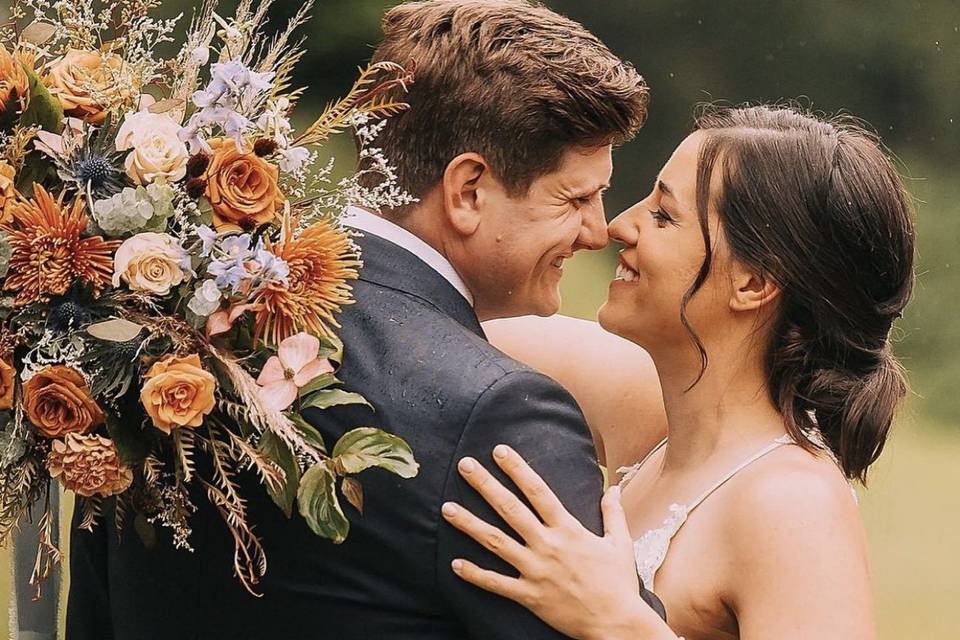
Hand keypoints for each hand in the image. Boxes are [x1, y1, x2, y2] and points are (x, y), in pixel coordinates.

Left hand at [441, 444, 674, 639]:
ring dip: (469, 524)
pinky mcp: (530, 596)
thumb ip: (613, 513)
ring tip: (447, 508)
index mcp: (568, 530)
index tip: (499, 451)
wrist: (616, 623)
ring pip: (496, 542)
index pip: (538, 492)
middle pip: (510, 509)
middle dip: (485, 485)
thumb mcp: (620, 543)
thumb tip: (614, 487)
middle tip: (464, 466)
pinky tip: (455, 563)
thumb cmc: (618, 584)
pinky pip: (496, 583)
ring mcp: (536, 570)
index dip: (517, 469)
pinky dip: (475, 574)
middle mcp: (548, 545)